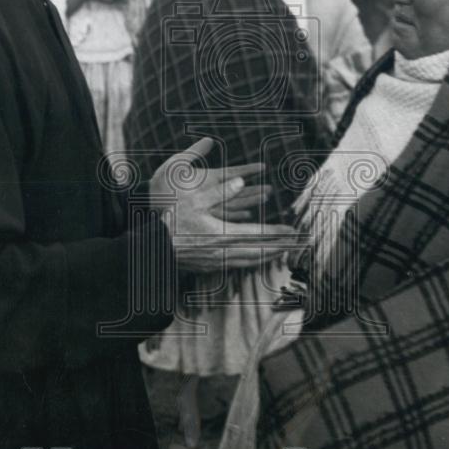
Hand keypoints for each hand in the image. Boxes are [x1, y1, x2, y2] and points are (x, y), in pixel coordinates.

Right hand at [149, 137, 299, 270]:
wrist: (153, 247)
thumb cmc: (171, 221)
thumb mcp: (194, 200)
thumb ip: (219, 191)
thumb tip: (241, 181)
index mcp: (223, 234)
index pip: (258, 235)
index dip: (277, 233)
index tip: (293, 231)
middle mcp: (223, 252)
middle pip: (258, 252)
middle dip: (279, 248)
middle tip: (295, 244)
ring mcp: (216, 262)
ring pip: (249, 262)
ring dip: (267, 257)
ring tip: (280, 252)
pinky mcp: (209, 267)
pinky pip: (238, 266)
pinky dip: (251, 262)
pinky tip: (254, 259)